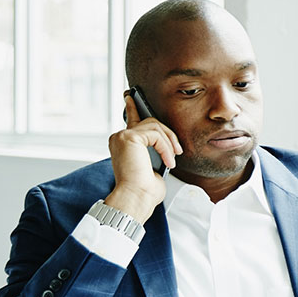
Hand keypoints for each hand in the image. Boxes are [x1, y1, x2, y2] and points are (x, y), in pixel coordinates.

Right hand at [104, 92, 181, 221]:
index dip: (134, 108)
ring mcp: (122, 136)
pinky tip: (168, 161)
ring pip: (155, 126)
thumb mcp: (153, 168)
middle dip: (168, 135)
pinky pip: (155, 134)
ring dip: (169, 143)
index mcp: (124, 144)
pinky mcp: (129, 138)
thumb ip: (155, 152)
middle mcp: (119, 138)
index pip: (131, 121)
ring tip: (172, 160)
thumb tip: (167, 146)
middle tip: (178, 151)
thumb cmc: (144, 191)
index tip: (132, 97)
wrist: (136, 199)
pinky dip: (165, 147)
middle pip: (150, 123)